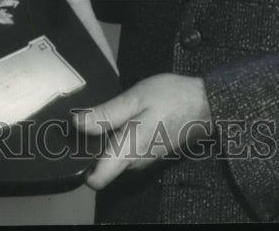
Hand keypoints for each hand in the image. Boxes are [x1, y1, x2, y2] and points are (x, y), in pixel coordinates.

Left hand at [74, 74, 211, 189]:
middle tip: (89, 117)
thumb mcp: (135, 98)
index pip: (96, 180)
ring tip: (107, 113)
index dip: (80, 164)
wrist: (204, 103)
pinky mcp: (149, 153)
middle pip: (102, 167)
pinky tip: (123, 117)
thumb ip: (106, 114)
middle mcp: (135, 163)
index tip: (74, 142)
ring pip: (113, 158)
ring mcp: (143, 160)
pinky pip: (125, 152)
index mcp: (128, 151)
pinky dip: (119, 138)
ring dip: (106, 141)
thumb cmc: (171, 98)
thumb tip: (76, 124)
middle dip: (92, 147)